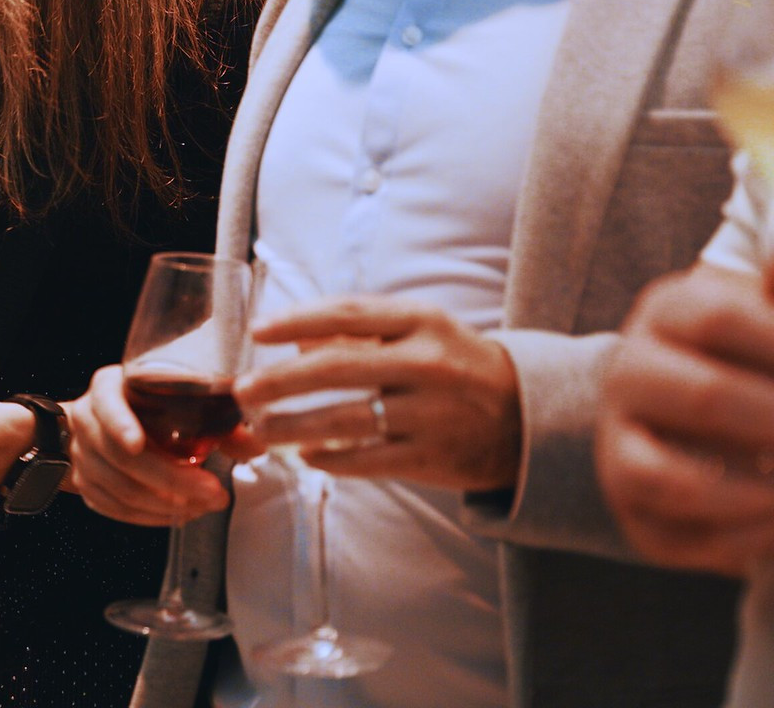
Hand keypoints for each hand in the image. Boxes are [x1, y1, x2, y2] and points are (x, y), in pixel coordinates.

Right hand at [62, 364, 258, 525]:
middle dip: (170, 478)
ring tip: (204, 505)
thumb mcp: (180, 401)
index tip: (137, 443)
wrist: (105, 423)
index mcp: (110, 388)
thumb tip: (256, 446)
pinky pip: (115, 507)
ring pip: (120, 488)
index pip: (107, 404)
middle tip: (212, 492)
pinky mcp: (83, 484)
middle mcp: (88, 419)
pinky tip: (179, 514)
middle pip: (122, 456)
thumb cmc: (149, 407)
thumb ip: (219, 421)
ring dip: (165, 503)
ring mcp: (82, 454)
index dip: (120, 424)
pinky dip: (149, 516)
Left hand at [236, 296, 520, 490]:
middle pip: (338, 367)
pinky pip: (367, 460)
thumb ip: (359, 331)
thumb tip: (293, 338)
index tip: (257, 332)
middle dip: (281, 379)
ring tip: (261, 428)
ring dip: (294, 425)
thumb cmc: (458, 365)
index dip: (296, 320)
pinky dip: (330, 459)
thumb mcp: (420, 333)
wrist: (532, 416)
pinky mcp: (433, 457)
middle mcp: (428, 364)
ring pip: (346, 420)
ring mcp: (431, 413)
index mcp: (422, 322)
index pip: (348, 313)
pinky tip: (305, 456)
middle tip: (242, 389)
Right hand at [598, 266, 773, 575]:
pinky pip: (676, 536)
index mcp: (669, 311)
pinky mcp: (629, 507)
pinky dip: (746, 537)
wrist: (704, 412)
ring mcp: (617, 442)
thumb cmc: (762, 357)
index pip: (723, 316)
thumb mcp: (773, 314)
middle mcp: (628, 373)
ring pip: (670, 480)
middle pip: (706, 396)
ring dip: (762, 493)